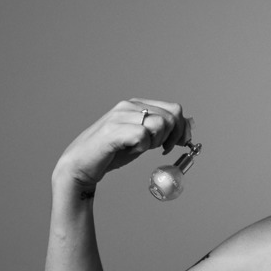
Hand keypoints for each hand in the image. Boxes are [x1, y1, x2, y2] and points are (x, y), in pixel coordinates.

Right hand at [53, 98, 192, 192]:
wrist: (81, 165)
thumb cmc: (111, 153)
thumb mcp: (142, 140)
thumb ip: (161, 131)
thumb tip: (189, 126)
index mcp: (137, 105)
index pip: (174, 109)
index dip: (183, 129)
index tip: (179, 144)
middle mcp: (129, 106)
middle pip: (171, 116)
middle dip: (173, 137)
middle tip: (160, 150)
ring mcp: (120, 116)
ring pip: (160, 123)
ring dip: (157, 142)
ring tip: (141, 149)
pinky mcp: (114, 130)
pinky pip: (143, 135)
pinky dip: (142, 147)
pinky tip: (130, 151)